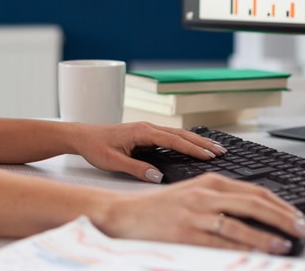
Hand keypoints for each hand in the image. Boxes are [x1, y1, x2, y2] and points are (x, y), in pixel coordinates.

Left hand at [70, 121, 227, 182]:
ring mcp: (147, 129)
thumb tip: (158, 176)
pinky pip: (170, 136)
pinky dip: (185, 141)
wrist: (82, 136)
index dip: (192, 148)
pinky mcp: (145, 133)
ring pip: (177, 134)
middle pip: (181, 134)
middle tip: (221, 151)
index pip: (173, 140)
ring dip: (196, 140)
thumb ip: (136, 169)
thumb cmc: (95, 147)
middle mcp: (147, 127)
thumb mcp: (113, 162)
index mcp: (142, 132)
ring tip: (214, 148)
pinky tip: (194, 146)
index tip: (209, 155)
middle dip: (202, 142)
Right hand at [93, 173, 304, 254]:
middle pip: (254, 204)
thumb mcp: (193, 193)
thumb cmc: (159, 208)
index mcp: (210, 182)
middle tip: (302, 229)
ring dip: (267, 235)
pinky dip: (243, 248)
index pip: (255, 190)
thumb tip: (257, 213)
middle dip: (283, 217)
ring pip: (241, 224)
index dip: (281, 204)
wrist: (124, 214)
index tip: (297, 216)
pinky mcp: (186, 233)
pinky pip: (221, 242)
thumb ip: (222, 199)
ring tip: (286, 243)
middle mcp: (206, 194)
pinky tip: (257, 253)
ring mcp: (196, 214)